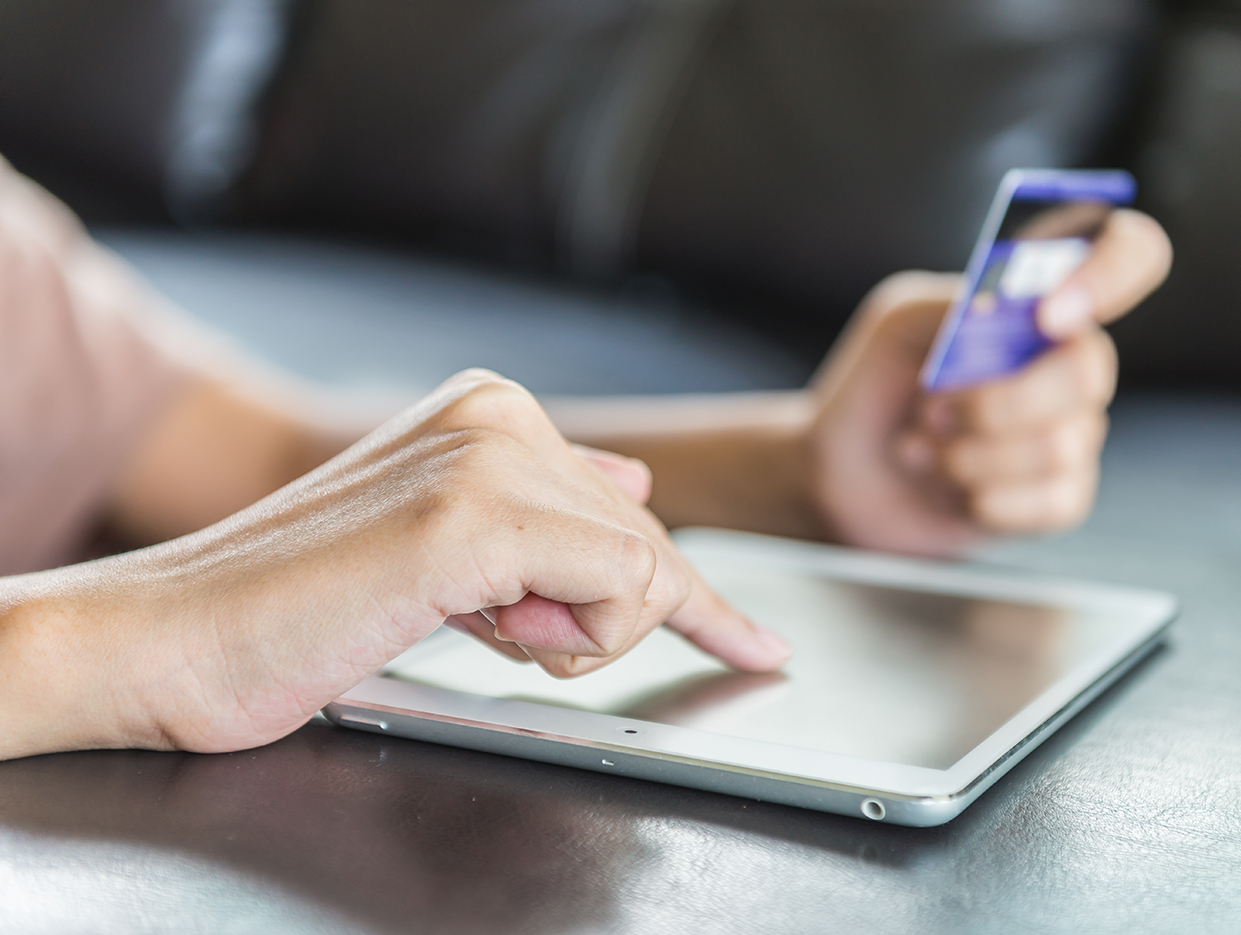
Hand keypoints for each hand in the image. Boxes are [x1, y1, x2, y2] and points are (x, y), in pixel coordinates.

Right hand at [0, 371, 788, 758]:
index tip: (757, 644)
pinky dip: (573, 643)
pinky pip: (619, 591)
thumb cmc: (293, 606)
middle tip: (486, 630)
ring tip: (462, 622)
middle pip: (646, 547)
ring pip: (645, 571)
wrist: (171, 638)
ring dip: (572, 638)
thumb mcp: (439, 545)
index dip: (699, 597)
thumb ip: (539, 510)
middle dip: (590, 626)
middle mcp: (500, 415)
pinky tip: (478, 625)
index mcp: (490, 412)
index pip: (632, 514)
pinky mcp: (473, 517)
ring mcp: (489, 457)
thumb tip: (634, 477)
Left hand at [806, 209, 1171, 554]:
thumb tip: (1011, 304)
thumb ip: (953, 302)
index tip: (1048, 316)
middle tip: (930, 409)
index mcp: (1042, 300)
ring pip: (1060, 444)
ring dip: (969, 454)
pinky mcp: (1059, 496)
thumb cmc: (874, 385)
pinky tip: (950, 488)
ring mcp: (1072, 430)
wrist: (841, 473)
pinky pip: (1054, 501)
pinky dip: (985, 499)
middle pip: (1089, 370)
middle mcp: (1069, 361)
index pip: (1131, 253)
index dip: (1113, 272)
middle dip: (994, 399)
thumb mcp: (897, 324)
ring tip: (923, 448)